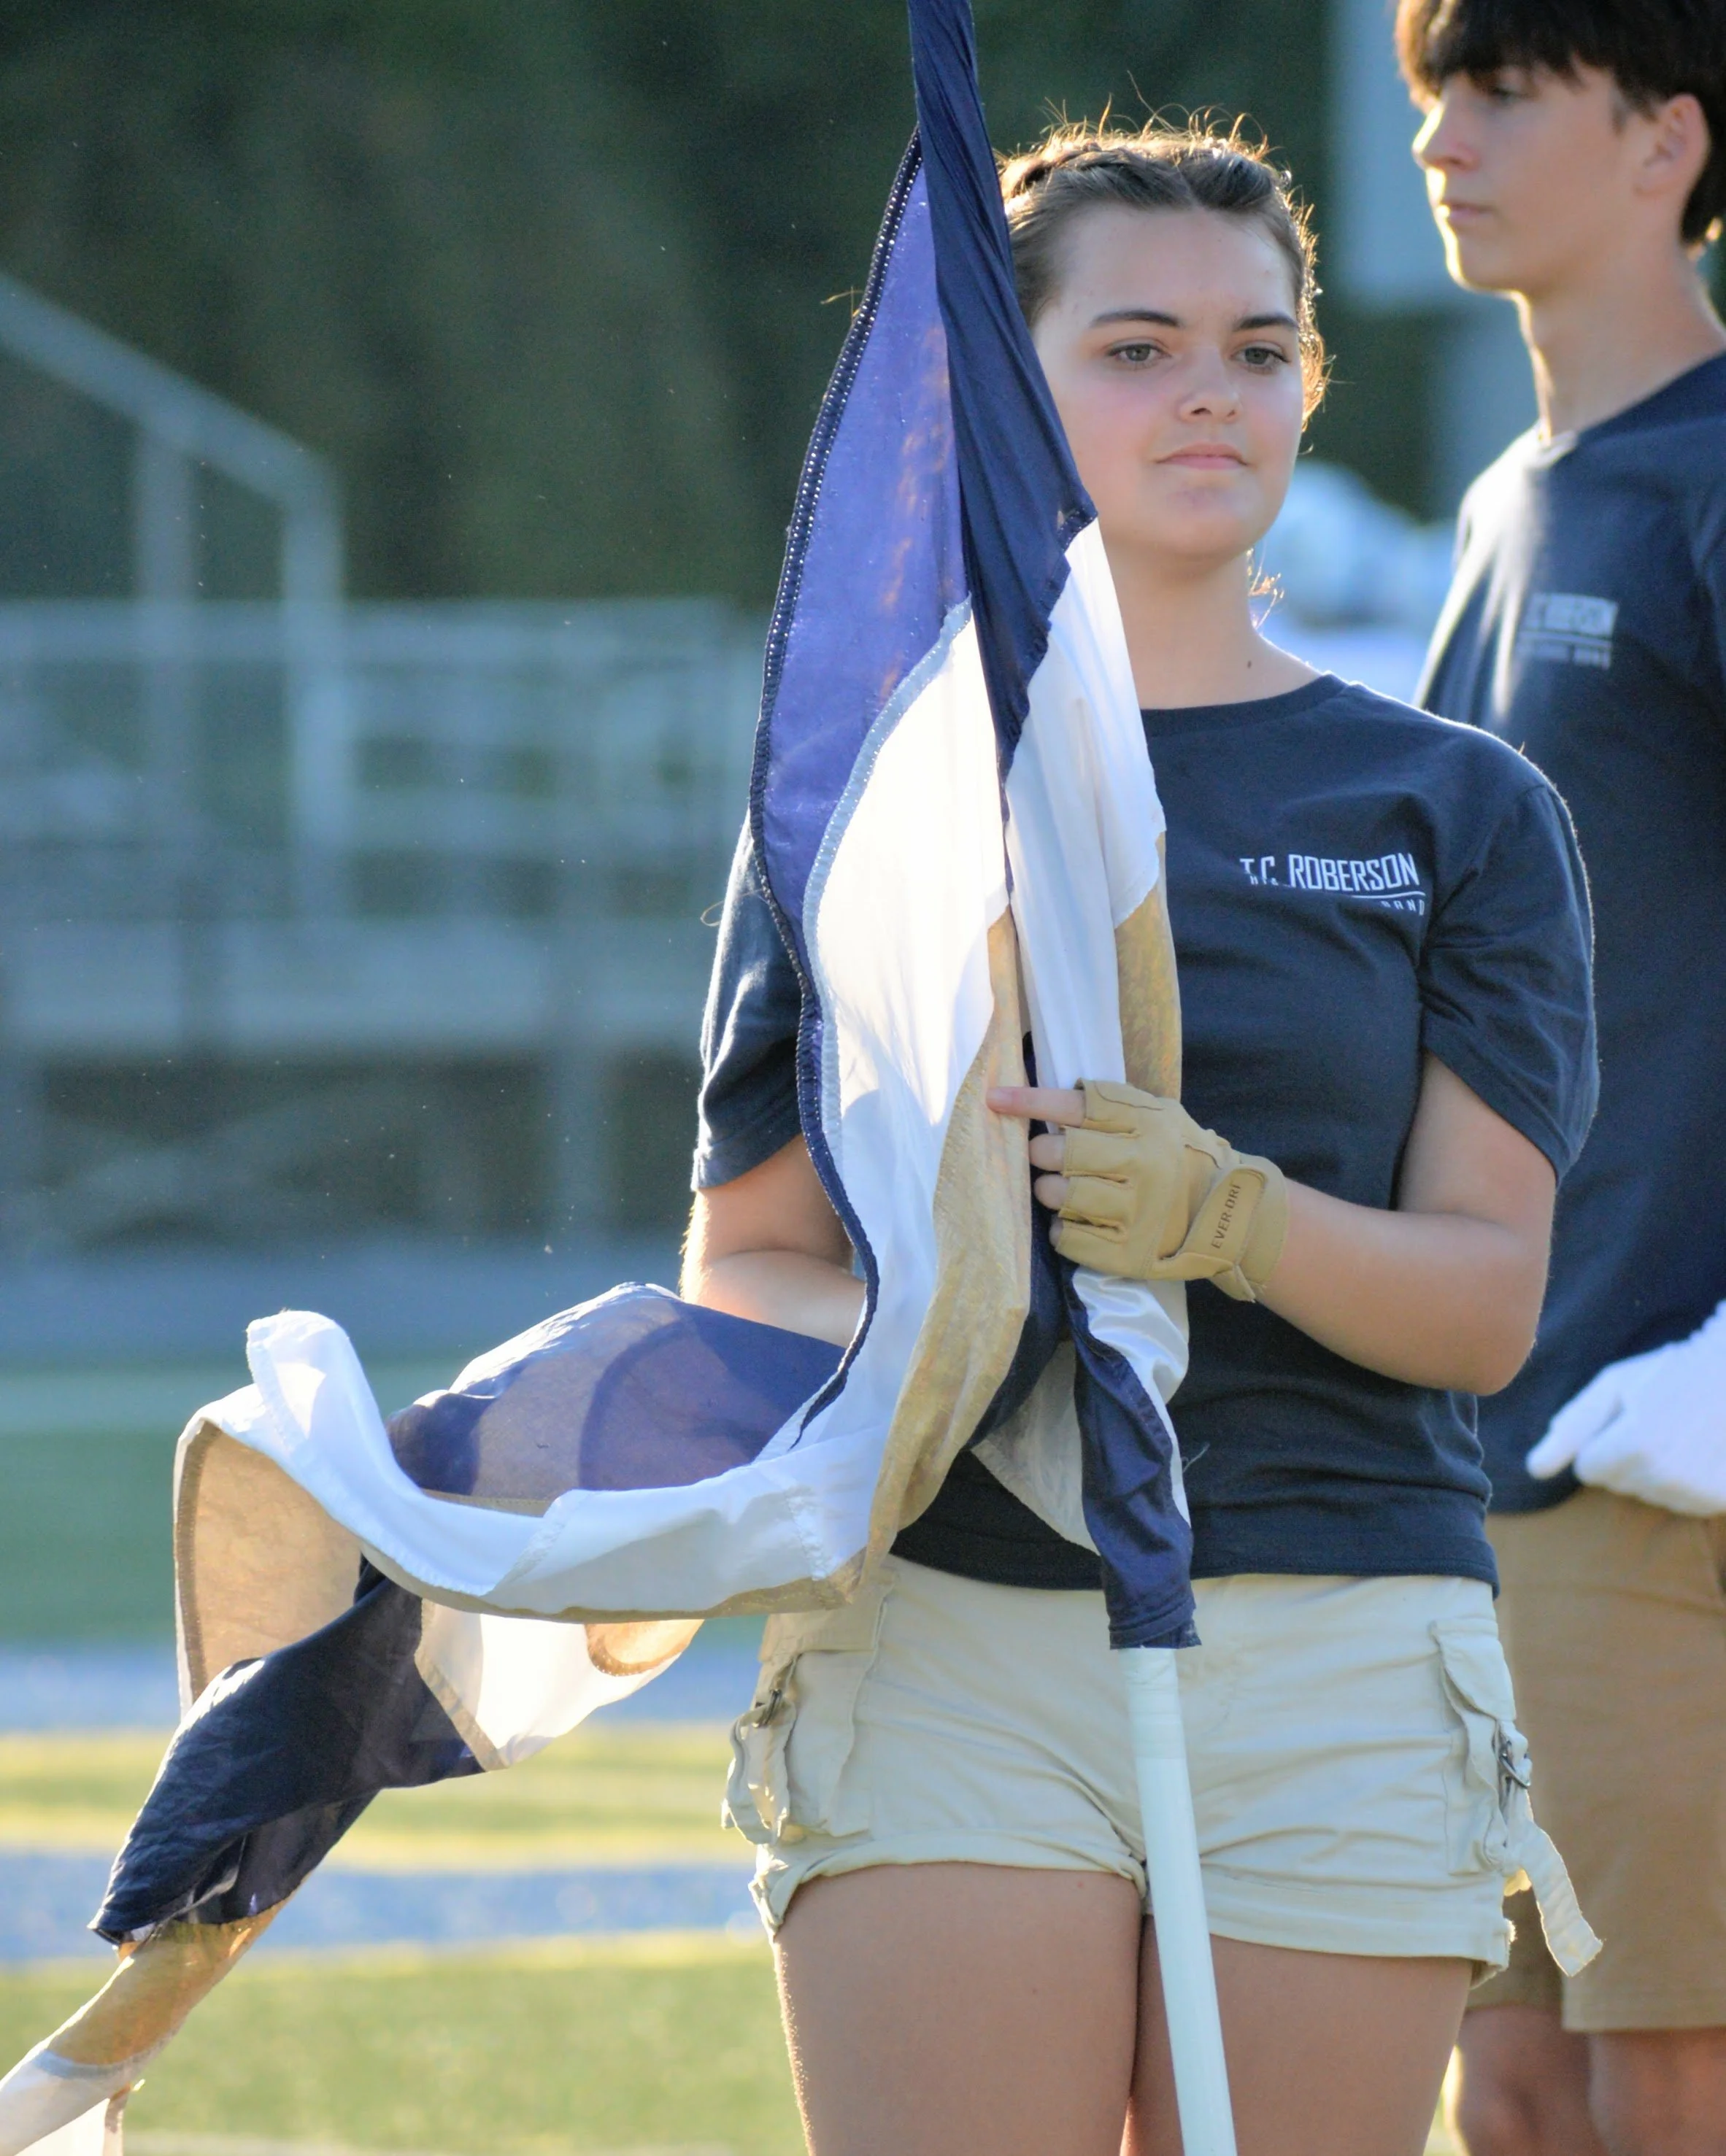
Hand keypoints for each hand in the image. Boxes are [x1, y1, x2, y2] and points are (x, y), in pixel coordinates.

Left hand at [987, 1080, 1287, 1301]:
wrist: (1230, 1213)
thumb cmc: (1180, 1157)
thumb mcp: (1158, 1117)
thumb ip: (1110, 1108)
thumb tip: (1041, 1104)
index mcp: (1146, 1122)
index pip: (1075, 1105)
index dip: (1028, 1103)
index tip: (994, 1101)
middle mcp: (1142, 1163)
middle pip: (1058, 1152)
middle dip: (1043, 1155)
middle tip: (1052, 1159)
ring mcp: (1137, 1210)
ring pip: (1058, 1195)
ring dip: (1051, 1192)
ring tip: (1070, 1191)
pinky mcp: (1129, 1252)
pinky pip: (1067, 1238)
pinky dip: (1062, 1229)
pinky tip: (1080, 1221)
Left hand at [1525, 1298, 1725, 1514]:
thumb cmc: (1667, 1373)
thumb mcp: (1613, 1385)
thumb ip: (1571, 1429)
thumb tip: (1534, 1470)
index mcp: (1635, 1445)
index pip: (1587, 1469)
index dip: (1600, 1441)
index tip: (1627, 1417)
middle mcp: (1666, 1477)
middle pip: (1615, 1483)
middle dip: (1625, 1456)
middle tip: (1658, 1421)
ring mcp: (1695, 1493)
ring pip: (1645, 1493)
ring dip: (1652, 1469)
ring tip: (1679, 1434)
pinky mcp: (1718, 1503)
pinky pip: (1678, 1501)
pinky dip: (1682, 1482)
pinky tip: (1698, 1452)